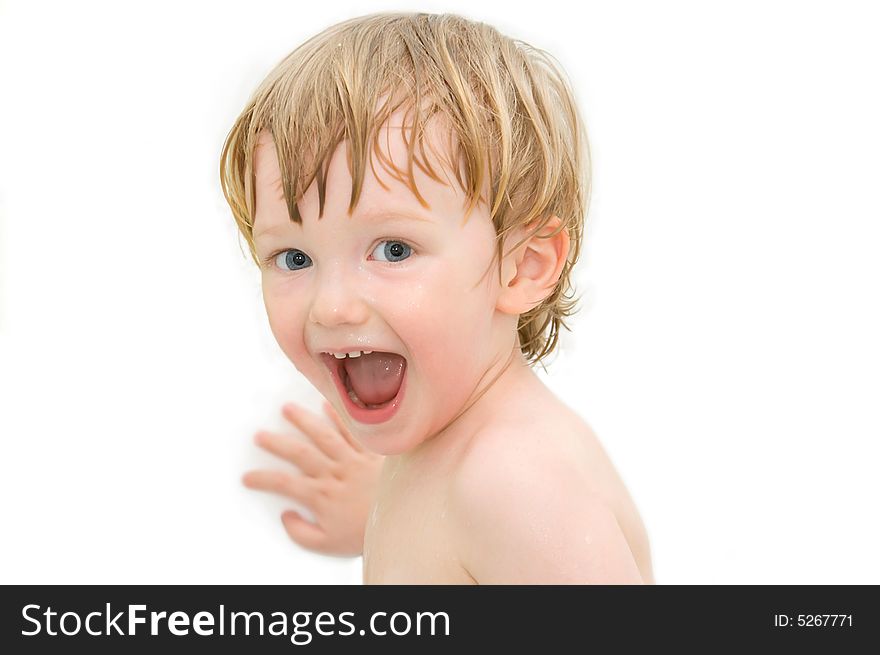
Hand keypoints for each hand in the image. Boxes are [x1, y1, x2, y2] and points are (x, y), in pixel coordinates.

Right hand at [242, 400, 383, 556]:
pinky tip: (327, 405)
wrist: (403, 522)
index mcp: (321, 496)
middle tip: (259, 435)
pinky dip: (340, 418)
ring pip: (325, 436)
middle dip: (277, 443)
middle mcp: (334, 474)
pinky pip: (354, 432)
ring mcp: (354, 461)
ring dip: (304, 421)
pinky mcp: (372, 454)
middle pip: (300, 453)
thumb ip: (301, 532)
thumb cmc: (365, 533)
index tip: (247, 477)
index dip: (263, 479)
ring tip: (287, 408)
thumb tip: (285, 516)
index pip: (284, 484)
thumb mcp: (328, 544)